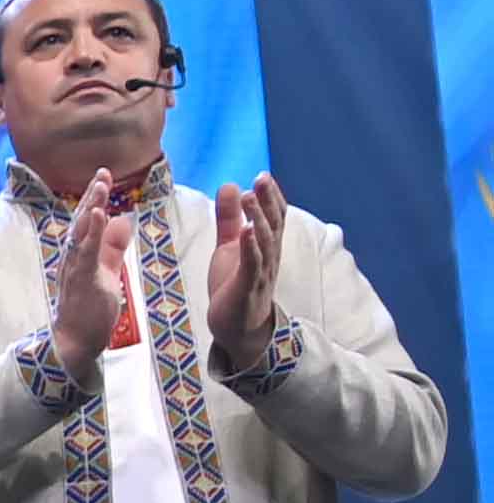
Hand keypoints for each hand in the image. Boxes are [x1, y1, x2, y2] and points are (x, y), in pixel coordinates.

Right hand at [44, 173, 124, 382]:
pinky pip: (86, 252)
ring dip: (91, 207)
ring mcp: (75, 268)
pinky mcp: (81, 279)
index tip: (103, 177)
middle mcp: (73, 258)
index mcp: (79, 256)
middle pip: (82, 221)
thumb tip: (123, 221)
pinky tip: (100, 215)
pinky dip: (92, 232)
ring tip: (100, 186)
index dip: (95, 199)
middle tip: (102, 173)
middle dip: (92, 196)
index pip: (87, 222)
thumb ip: (113, 248)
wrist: (75, 342)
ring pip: (82, 232)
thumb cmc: (89, 311)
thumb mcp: (106, 273)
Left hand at [205, 170, 289, 378]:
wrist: (236, 327)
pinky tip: (245, 231)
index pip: (274, 216)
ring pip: (264, 242)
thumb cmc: (235, 284)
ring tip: (249, 197)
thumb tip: (230, 185)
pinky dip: (250, 247)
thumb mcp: (229, 246)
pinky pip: (251, 265)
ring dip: (257, 218)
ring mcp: (260, 272)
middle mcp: (268, 256)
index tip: (264, 175)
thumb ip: (229, 218)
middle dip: (268, 201)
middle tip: (262, 178)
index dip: (271, 196)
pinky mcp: (247, 288)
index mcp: (265, 245)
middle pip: (272, 224)